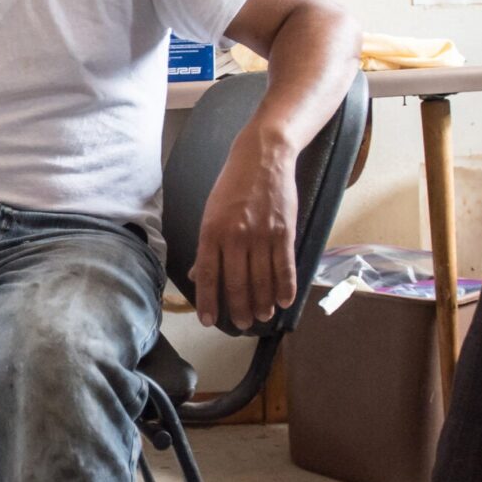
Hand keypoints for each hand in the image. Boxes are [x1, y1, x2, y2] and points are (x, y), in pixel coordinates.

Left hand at [191, 124, 299, 329]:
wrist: (263, 157)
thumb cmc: (233, 185)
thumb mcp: (210, 212)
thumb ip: (207, 246)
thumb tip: (196, 275)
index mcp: (211, 232)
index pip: (207, 275)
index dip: (208, 301)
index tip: (209, 320)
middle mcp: (235, 237)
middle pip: (236, 283)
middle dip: (239, 309)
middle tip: (242, 323)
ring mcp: (261, 235)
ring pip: (261, 280)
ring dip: (262, 303)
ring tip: (262, 316)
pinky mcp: (284, 232)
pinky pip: (285, 267)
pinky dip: (285, 287)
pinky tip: (284, 301)